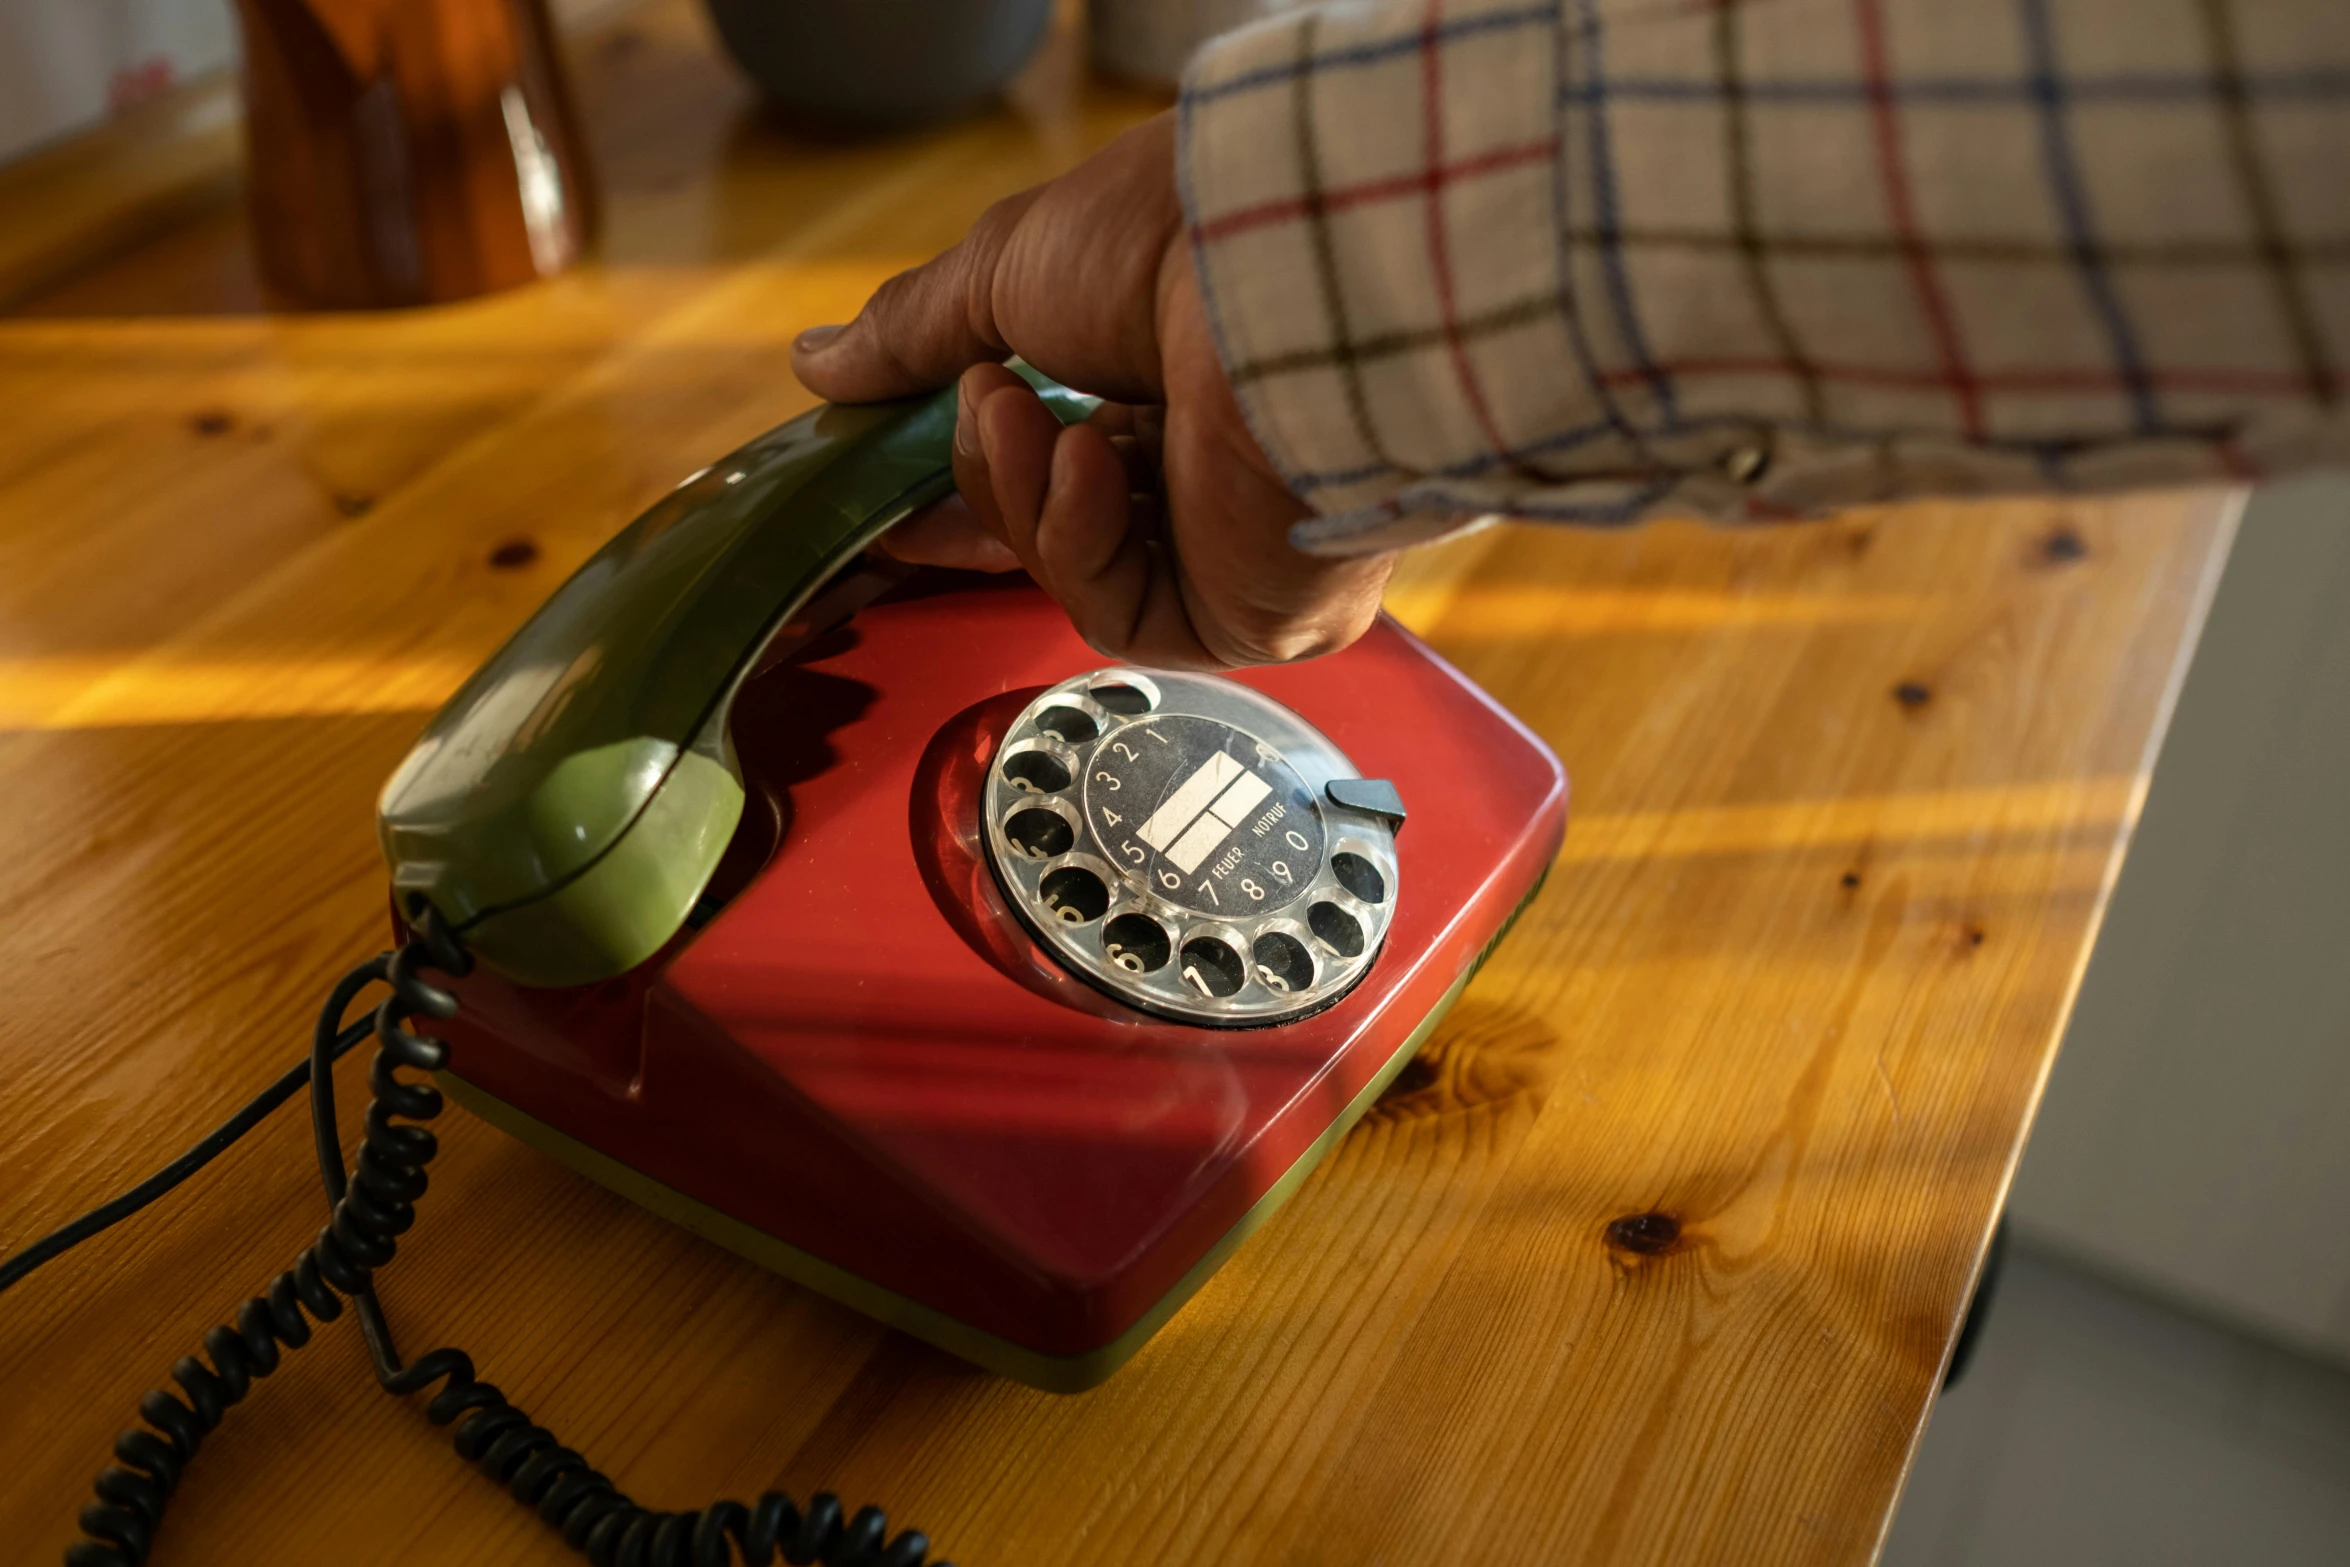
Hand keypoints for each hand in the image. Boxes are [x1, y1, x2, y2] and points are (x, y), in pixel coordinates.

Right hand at [790, 112, 1395, 669]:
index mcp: (1183, 385)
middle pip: (1061, 529)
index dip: (971, 480)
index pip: (1060, 466)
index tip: (891, 490)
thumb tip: (815, 365)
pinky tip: (1088, 462)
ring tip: (1015, 404)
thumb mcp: (1006, 268)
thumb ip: (915, 331)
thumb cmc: (1167, 243)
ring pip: (1077, 574)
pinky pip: (1120, 611)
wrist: (1273, 273)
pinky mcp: (1252, 613)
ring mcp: (1237, 550)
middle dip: (988, 487)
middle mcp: (1220, 473)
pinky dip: (1079, 540)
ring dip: (1021, 492)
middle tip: (962, 419)